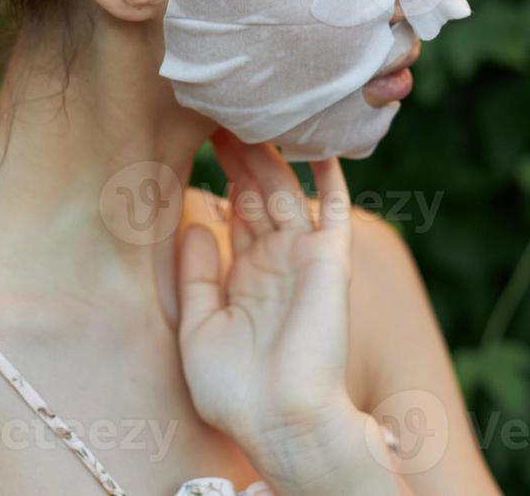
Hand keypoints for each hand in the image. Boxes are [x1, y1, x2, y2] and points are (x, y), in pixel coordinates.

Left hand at [176, 131, 366, 481]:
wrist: (281, 422)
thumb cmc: (236, 391)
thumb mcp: (198, 330)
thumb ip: (196, 276)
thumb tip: (197, 224)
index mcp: (245, 277)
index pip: (234, 211)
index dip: (220, 175)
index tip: (201, 135)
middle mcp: (276, 261)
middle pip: (258, 191)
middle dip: (241, 151)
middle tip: (223, 108)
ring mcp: (304, 257)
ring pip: (287, 189)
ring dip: (271, 152)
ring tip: (252, 110)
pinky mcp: (330, 259)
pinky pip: (332, 207)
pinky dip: (328, 174)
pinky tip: (316, 140)